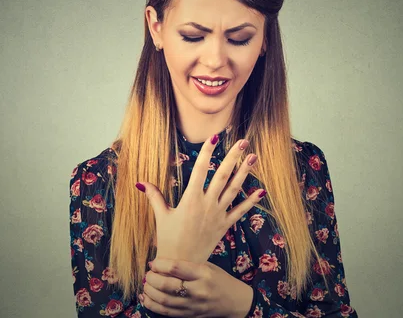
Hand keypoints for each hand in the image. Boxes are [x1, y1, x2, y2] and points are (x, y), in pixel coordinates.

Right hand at [136, 134, 265, 262]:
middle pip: (222, 176)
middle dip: (233, 157)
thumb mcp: (161, 216)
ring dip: (244, 173)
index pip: (199, 170)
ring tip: (254, 157)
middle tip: (243, 142)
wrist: (182, 265)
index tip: (214, 137)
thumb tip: (141, 182)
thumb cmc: (168, 240)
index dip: (207, 152)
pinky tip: (261, 191)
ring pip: (234, 190)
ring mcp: (218, 214)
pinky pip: (240, 212)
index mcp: (190, 199)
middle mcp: (206, 204)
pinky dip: (251, 202)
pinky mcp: (224, 226)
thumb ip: (154, 196)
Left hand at [139, 257, 252, 317]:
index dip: (160, 264)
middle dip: (152, 278)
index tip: (153, 262)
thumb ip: (187, 263)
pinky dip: (152, 305)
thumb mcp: (207, 266)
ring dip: (150, 292)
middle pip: (167, 285)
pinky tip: (145, 298)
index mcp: (203, 274)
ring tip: (146, 284)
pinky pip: (166, 312)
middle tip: (148, 274)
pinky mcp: (189, 316)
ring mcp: (193, 305)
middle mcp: (198, 290)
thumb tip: (162, 256)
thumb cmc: (220, 280)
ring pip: (164, 300)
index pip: (176, 268)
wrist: (234, 302)